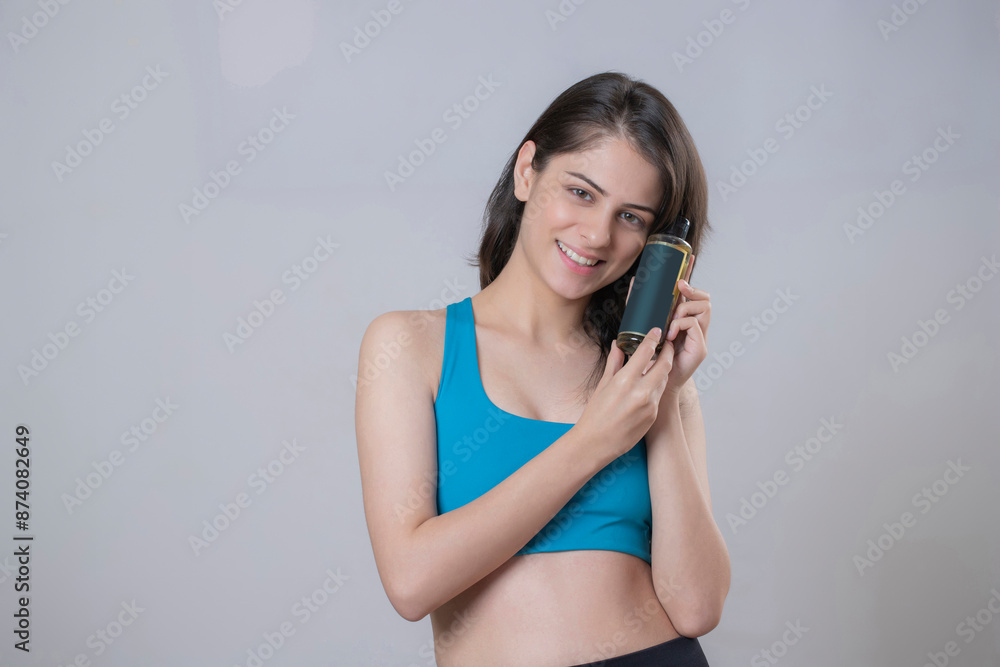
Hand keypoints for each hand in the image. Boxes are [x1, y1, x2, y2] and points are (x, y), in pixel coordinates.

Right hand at [574, 325, 673, 463]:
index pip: (645, 352)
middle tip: (666, 345)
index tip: (656, 331)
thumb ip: (614, 363)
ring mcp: (649, 405)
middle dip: (667, 353)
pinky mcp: (653, 416)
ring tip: (657, 364)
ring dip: (662, 371)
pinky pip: (658, 397)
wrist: (596, 443)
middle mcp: (640, 392)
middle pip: (664, 365)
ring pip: (663, 381)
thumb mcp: (603, 385)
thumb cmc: (595, 414)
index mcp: (625, 381)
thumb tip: (618, 345)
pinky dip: (655, 388)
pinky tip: (648, 386)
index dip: (653, 339)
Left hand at [624, 271, 710, 400]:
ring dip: (685, 309)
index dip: (692, 274)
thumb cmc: (649, 357)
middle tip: (679, 288)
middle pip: (704, 297)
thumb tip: (637, 281)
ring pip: (703, 308)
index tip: (689, 256)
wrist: (654, 386)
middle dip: (692, 289)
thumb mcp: (644, 325)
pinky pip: (695, 325)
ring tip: (670, 319)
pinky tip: (670, 334)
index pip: (692, 292)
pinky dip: (681, 325)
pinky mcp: (700, 349)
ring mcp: (700, 337)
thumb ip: (641, 306)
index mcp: (682, 318)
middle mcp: (695, 325)